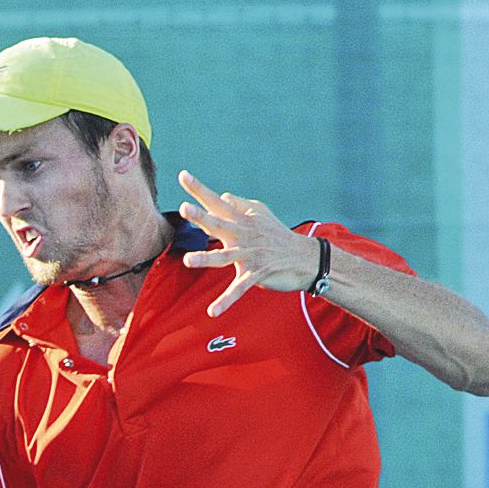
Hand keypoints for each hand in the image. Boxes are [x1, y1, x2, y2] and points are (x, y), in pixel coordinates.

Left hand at [177, 170, 324, 316]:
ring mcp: (250, 254)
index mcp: (241, 220)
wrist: (305, 258)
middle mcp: (244, 234)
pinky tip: (212, 312)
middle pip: (219, 224)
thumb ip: (239, 205)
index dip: (200, 189)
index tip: (183, 175)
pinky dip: (226, 300)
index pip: (216, 202)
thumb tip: (222, 195)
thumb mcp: (261, 215)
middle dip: (202, 217)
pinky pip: (239, 289)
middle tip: (185, 208)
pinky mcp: (257, 274)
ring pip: (225, 257)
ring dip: (206, 258)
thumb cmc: (278, 235)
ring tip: (187, 260)